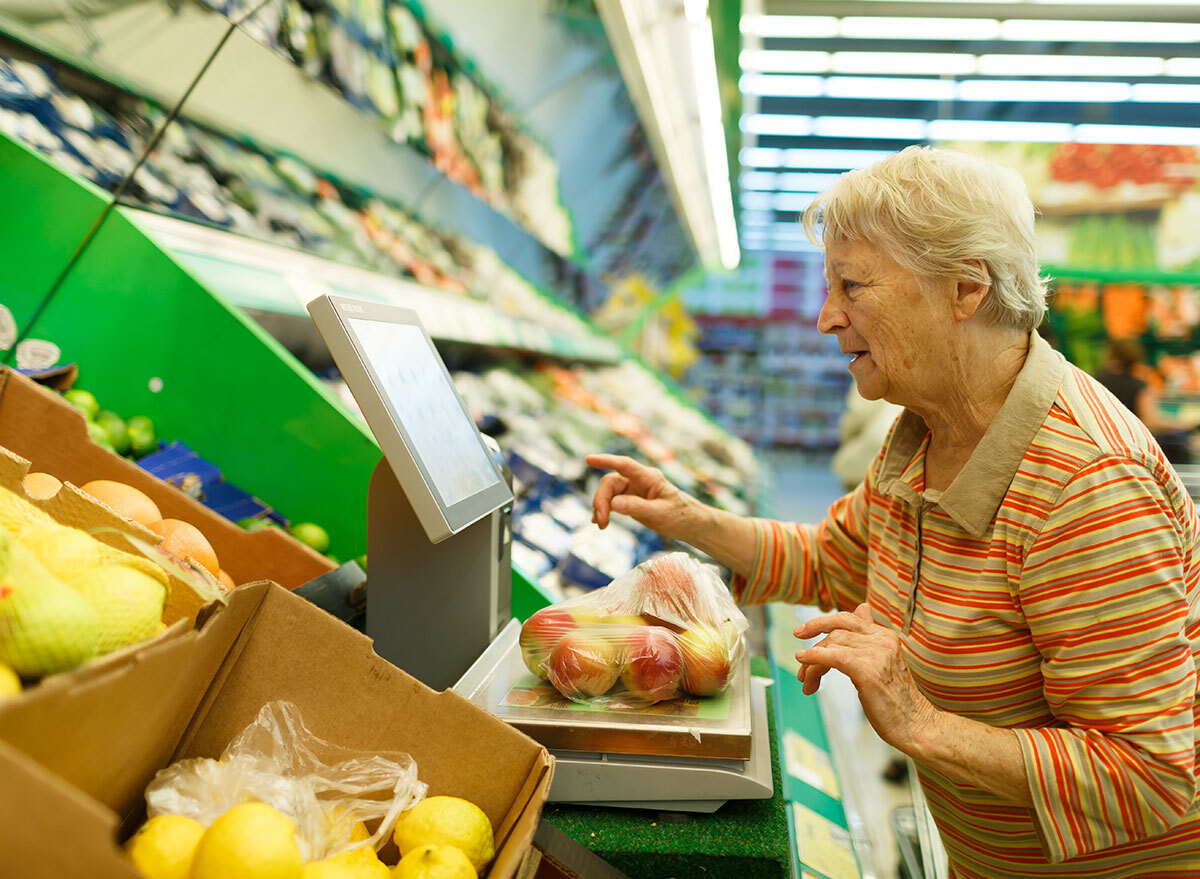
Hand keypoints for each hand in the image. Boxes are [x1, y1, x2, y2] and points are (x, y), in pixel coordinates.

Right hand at [586, 453, 697, 540]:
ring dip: (601, 507)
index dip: (606, 461)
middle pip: (611, 483)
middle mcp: (639, 480)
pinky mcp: (630, 500)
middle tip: (601, 522)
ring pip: (609, 493)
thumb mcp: (660, 513)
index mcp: (649, 477)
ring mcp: (633, 490)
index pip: (624, 465)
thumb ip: (637, 507)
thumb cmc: (679, 515)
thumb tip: (613, 504)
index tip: (589, 459)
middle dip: (602, 500)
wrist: (689, 524)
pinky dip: (604, 511)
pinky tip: (601, 523)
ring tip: (601, 526)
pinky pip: (612, 502)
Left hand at [794, 603, 939, 752]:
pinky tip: (803, 662)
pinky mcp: (868, 672)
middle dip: (813, 650)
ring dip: (811, 664)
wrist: (917, 725)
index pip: (846, 619)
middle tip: (801, 671)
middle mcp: (882, 641)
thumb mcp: (883, 660)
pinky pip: (834, 657)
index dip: (820, 622)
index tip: (800, 632)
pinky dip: (815, 658)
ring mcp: (876, 655)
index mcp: (885, 636)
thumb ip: (869, 634)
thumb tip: (862, 607)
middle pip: (835, 633)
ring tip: (806, 683)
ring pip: (831, 646)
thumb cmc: (897, 698)